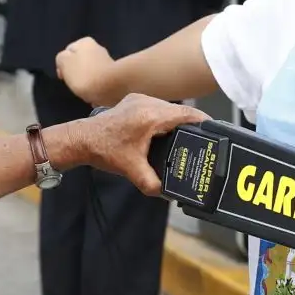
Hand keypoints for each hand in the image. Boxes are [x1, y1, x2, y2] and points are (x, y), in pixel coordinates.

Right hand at [57, 36, 120, 107]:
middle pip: (80, 64)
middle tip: (74, 85)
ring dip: (86, 84)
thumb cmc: (84, 74)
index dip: (63, 65)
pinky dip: (96, 90)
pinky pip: (100, 84)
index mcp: (85, 42)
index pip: (67, 52)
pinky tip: (96, 97)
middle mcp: (98, 48)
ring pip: (90, 75)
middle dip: (76, 76)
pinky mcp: (115, 76)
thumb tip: (66, 60)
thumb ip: (61, 58)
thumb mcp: (64, 62)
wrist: (111, 88)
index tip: (63, 78)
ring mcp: (107, 62)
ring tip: (86, 93)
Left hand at [64, 94, 203, 194]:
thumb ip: (151, 183)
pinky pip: (156, 106)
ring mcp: (138, 100)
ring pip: (167, 107)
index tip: (214, 129)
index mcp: (150, 116)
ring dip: (176, 119)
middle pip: (178, 110)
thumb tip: (166, 194)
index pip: (185, 113)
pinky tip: (165, 131)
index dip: (202, 121)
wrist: (80, 139)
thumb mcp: (131, 170)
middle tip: (201, 139)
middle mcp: (146, 103)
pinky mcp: (133, 102)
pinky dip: (164, 117)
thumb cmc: (103, 150)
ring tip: (186, 136)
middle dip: (190, 124)